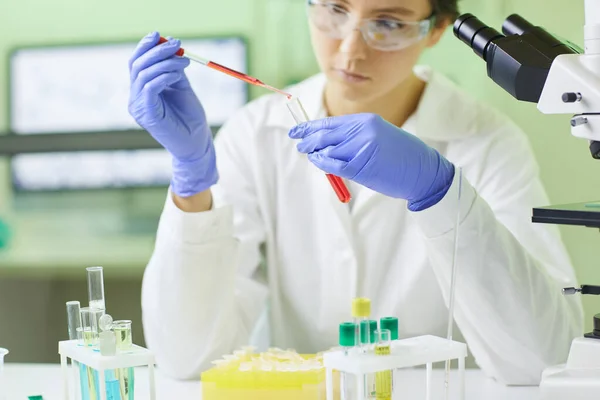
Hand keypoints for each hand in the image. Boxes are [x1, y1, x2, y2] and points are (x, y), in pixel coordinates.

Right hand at [128, 32, 217, 196]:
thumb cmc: (190, 118)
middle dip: (157, 50)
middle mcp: (135, 98)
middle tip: (177, 44)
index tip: (160, 35)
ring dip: (165, 62)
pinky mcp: (146, 114)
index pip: (136, 63)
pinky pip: (149, 87)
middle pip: (137, 65)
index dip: (145, 47)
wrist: (196, 143)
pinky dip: (163, 76)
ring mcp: (138, 107)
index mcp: (141, 91)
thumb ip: (173, 70)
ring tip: (184, 61)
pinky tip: (177, 74)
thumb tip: (171, 46)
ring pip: (143, 74)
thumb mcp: (181, 87)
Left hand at [289, 113, 454, 210]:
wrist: (424, 171)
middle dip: (308, 138)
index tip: (297, 130)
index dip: (311, 126)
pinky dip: (323, 163)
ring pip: (327, 147)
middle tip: (299, 144)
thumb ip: (355, 138)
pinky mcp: (362, 165)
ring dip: (314, 152)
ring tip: (309, 154)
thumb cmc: (402, 158)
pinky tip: (319, 162)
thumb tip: (327, 144)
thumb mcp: (379, 138)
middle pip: (325, 133)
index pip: (331, 121)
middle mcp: (363, 130)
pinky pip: (334, 164)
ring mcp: (362, 146)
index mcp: (367, 121)